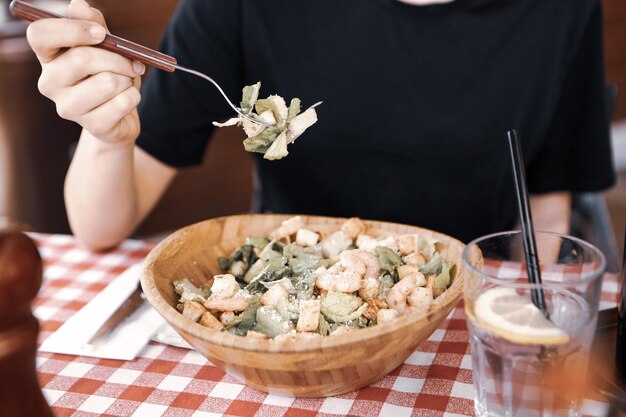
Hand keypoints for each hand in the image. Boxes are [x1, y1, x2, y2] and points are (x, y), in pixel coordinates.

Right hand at [26, 0, 144, 143]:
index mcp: (48, 57)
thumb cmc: (109, 74)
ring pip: (108, 82)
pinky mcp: (92, 126)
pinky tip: (127, 101)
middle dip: (118, 58)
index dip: (72, 30)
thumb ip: (93, 24)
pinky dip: (134, 97)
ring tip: (125, 84)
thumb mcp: (105, 46)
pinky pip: (122, 103)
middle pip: (82, 59)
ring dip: (128, 80)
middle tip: (133, 63)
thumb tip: (78, 5)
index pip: (40, 35)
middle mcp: (50, 83)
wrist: (120, 116)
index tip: (101, 33)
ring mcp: (68, 108)